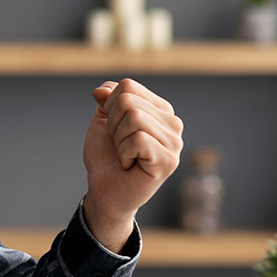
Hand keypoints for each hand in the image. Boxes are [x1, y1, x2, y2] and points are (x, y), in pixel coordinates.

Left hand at [81, 78, 183, 251]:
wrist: (104, 190)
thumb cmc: (106, 157)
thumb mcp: (102, 122)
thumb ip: (106, 101)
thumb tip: (103, 89)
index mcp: (160, 110)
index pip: (128, 86)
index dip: (109, 107)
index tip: (113, 129)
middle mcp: (173, 123)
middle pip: (128, 101)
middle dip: (112, 124)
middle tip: (119, 145)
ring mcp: (174, 143)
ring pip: (133, 118)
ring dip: (118, 139)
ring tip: (126, 155)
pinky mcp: (169, 160)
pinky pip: (138, 139)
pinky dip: (124, 152)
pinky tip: (130, 164)